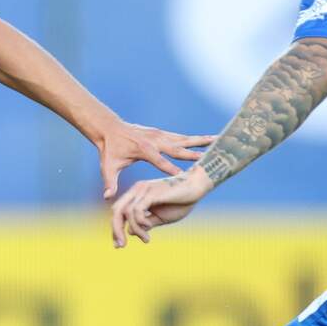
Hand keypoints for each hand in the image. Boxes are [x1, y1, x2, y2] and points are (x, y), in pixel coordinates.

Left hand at [97, 122, 215, 199]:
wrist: (109, 128)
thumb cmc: (109, 151)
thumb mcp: (108, 167)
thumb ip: (109, 182)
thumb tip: (107, 197)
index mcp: (144, 151)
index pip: (161, 162)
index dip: (174, 170)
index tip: (187, 177)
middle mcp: (155, 141)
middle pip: (178, 148)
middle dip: (195, 153)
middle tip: (212, 155)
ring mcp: (159, 136)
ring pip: (184, 139)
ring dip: (201, 141)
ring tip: (219, 140)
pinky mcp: (161, 133)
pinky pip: (180, 137)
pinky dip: (194, 139)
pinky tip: (208, 140)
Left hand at [110, 165, 214, 247]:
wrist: (196, 187)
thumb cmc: (180, 201)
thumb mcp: (160, 217)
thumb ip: (146, 224)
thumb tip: (131, 232)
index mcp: (137, 195)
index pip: (118, 212)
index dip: (116, 228)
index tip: (118, 245)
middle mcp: (136, 190)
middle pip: (116, 211)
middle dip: (116, 230)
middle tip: (121, 246)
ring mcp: (143, 190)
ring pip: (126, 213)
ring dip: (135, 230)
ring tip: (146, 239)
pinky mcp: (151, 192)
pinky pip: (137, 210)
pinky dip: (140, 222)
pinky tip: (149, 227)